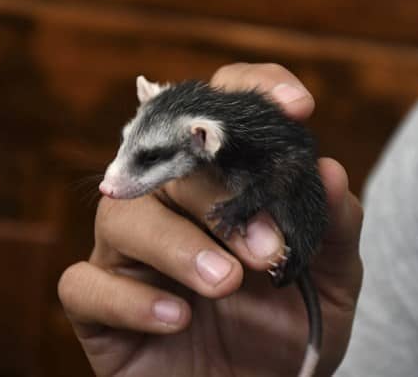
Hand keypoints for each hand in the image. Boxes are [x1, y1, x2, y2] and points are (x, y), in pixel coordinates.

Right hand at [58, 63, 363, 375]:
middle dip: (222, 199)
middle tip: (269, 252)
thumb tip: (329, 168)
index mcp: (219, 183)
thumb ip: (332, 228)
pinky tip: (177, 320)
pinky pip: (85, 285)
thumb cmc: (287, 328)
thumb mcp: (328, 280)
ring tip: (226, 284)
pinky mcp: (98, 303)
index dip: (254, 89)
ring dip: (178, 245)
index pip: (221, 107)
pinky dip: (130, 300)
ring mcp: (127, 252)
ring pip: (121, 213)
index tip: (298, 108)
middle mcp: (167, 204)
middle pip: (169, 159)